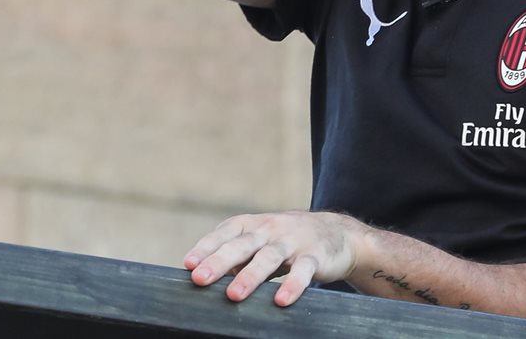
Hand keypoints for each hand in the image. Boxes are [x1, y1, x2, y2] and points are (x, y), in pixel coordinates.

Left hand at [183, 211, 364, 306]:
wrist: (337, 232)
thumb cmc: (288, 240)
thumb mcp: (261, 241)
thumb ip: (237, 256)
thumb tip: (204, 276)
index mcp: (253, 224)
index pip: (225, 233)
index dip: (206, 247)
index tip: (188, 264)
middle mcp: (270, 229)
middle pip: (242, 244)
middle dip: (219, 261)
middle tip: (200, 278)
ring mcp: (293, 241)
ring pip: (269, 257)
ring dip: (250, 276)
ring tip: (233, 295)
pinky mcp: (315, 255)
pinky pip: (303, 271)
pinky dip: (293, 285)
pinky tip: (281, 300)